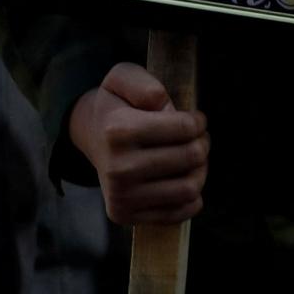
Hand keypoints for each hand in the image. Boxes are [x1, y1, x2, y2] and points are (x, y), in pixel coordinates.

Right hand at [68, 64, 209, 224]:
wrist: (91, 138)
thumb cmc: (116, 107)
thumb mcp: (123, 78)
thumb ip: (144, 83)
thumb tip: (161, 104)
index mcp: (119, 131)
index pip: (187, 128)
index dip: (198, 121)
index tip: (191, 120)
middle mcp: (118, 168)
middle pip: (193, 156)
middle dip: (201, 143)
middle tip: (192, 139)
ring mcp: (120, 196)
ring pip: (190, 188)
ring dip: (199, 170)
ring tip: (188, 159)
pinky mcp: (125, 215)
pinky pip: (181, 212)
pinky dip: (190, 197)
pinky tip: (179, 180)